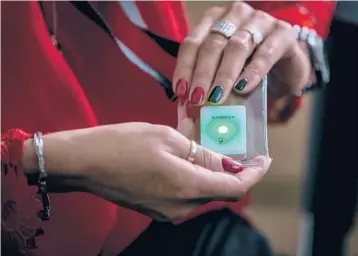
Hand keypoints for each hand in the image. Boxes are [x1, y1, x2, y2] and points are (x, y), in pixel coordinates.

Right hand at [23, 123, 270, 220]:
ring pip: (203, 193)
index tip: (264, 159)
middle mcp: (181, 207)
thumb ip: (202, 155)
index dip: (254, 173)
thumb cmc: (122, 144)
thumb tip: (227, 164)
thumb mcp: (168, 138)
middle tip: (234, 146)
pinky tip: (187, 161)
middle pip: (220, 191)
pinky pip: (186, 196)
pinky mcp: (156, 209)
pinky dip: (195, 179)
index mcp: (187, 187)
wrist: (83, 163)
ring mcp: (167, 212)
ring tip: (207, 149)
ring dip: (212, 174)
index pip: (236, 187)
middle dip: (233, 171)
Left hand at [173, 1, 310, 105]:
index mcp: (214, 21)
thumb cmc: (248, 69)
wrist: (286, 68)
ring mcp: (260, 21)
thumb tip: (186, 100)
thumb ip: (207, 79)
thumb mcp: (223, 72)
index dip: (185, 68)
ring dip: (224, 75)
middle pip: (212, 44)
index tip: (181, 92)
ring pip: (236, 46)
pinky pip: (265, 53)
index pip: (192, 42)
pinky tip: (243, 88)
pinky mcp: (283, 33)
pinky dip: (252, 72)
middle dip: (203, 74)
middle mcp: (235, 15)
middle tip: (197, 98)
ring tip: (216, 97)